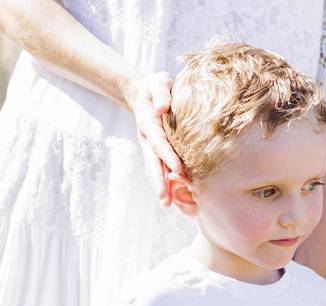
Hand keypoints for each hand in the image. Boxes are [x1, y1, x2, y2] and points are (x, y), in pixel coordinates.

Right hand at [124, 71, 184, 207]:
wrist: (147, 92)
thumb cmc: (157, 85)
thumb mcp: (158, 81)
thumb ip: (161, 92)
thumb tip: (162, 108)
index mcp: (148, 121)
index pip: (159, 140)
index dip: (167, 155)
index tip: (178, 169)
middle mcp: (147, 137)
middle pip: (153, 161)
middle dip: (159, 179)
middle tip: (164, 198)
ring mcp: (150, 146)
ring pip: (154, 168)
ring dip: (160, 186)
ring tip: (166, 204)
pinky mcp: (156, 151)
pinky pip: (158, 169)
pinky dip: (164, 183)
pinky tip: (172, 199)